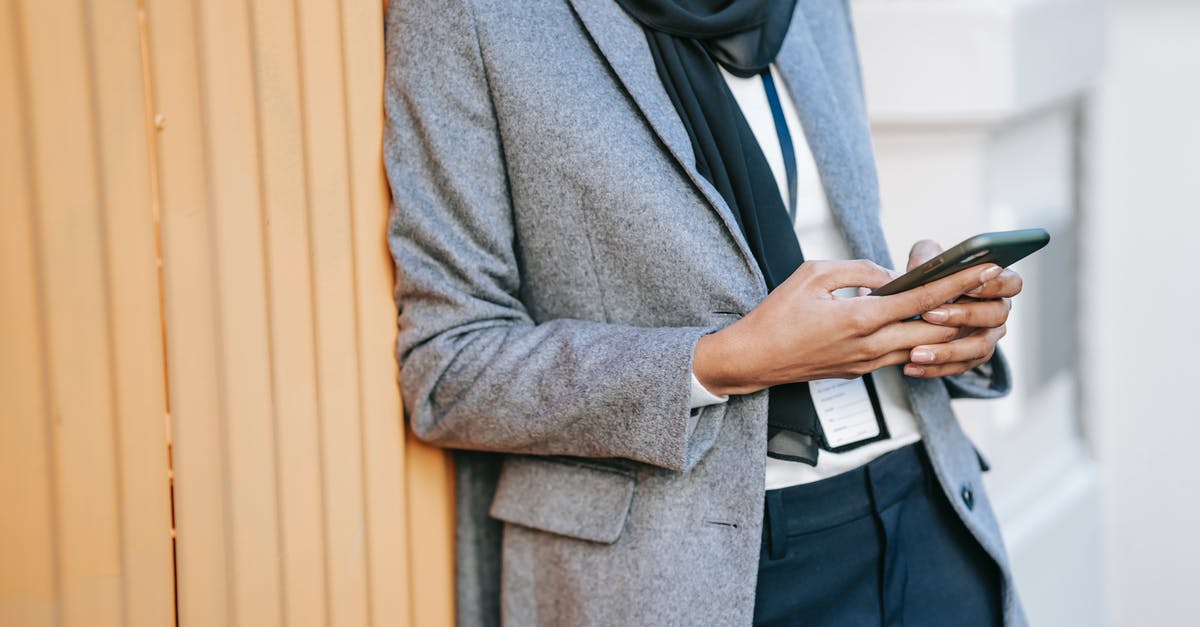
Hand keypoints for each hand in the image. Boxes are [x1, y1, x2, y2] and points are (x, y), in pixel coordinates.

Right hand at [693, 258, 1007, 394]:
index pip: (921, 299)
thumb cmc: (776, 315)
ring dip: (947, 329)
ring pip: (922, 347)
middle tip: (990, 289)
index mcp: (859, 318)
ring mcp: (866, 363)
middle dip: (965, 309)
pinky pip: (901, 355)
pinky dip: (921, 340)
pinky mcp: (860, 371)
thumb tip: (890, 275)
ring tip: (968, 306)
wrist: (753, 360)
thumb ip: (858, 269)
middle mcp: (869, 346)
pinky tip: (929, 325)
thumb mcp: (813, 274)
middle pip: (934, 330)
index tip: (984, 269)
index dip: (957, 283)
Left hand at [900, 239, 1022, 377]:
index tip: (967, 286)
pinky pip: (959, 367)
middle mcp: (998, 311)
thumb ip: (927, 256)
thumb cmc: (930, 277)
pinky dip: (934, 369)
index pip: (1011, 283)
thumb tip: (923, 266)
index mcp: (997, 283)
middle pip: (996, 315)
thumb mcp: (927, 260)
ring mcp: (988, 337)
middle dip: (963, 315)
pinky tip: (911, 367)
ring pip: (979, 348)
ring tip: (916, 352)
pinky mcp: (972, 358)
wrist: (917, 306)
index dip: (993, 285)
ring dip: (947, 351)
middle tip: (929, 315)